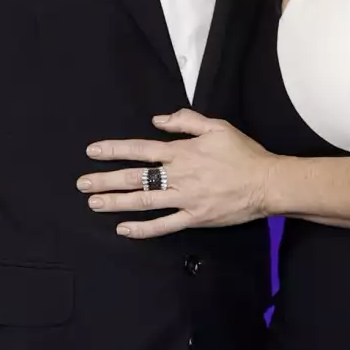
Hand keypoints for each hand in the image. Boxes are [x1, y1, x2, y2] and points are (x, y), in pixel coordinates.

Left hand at [76, 110, 273, 236]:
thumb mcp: (216, 126)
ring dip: (116, 202)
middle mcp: (179, 175)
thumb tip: (158, 119)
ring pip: (144, 201)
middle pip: (135, 177)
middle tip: (82, 184)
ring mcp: (185, 199)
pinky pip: (164, 225)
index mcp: (182, 152)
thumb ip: (185, 121)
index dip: (114, 150)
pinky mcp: (194, 218)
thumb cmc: (244, 154)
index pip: (140, 149)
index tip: (92, 152)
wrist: (266, 182)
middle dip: (106, 180)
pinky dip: (143, 228)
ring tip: (94, 203)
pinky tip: (124, 229)